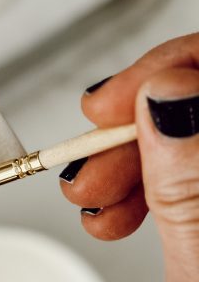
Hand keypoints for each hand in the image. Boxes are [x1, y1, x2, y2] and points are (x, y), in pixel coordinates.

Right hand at [59, 33, 198, 281]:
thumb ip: (197, 196)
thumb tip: (174, 95)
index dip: (183, 70)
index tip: (121, 102)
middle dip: (149, 113)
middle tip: (92, 151)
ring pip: (197, 139)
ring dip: (137, 152)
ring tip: (93, 194)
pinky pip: (189, 181)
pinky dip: (144, 185)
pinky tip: (117, 211)